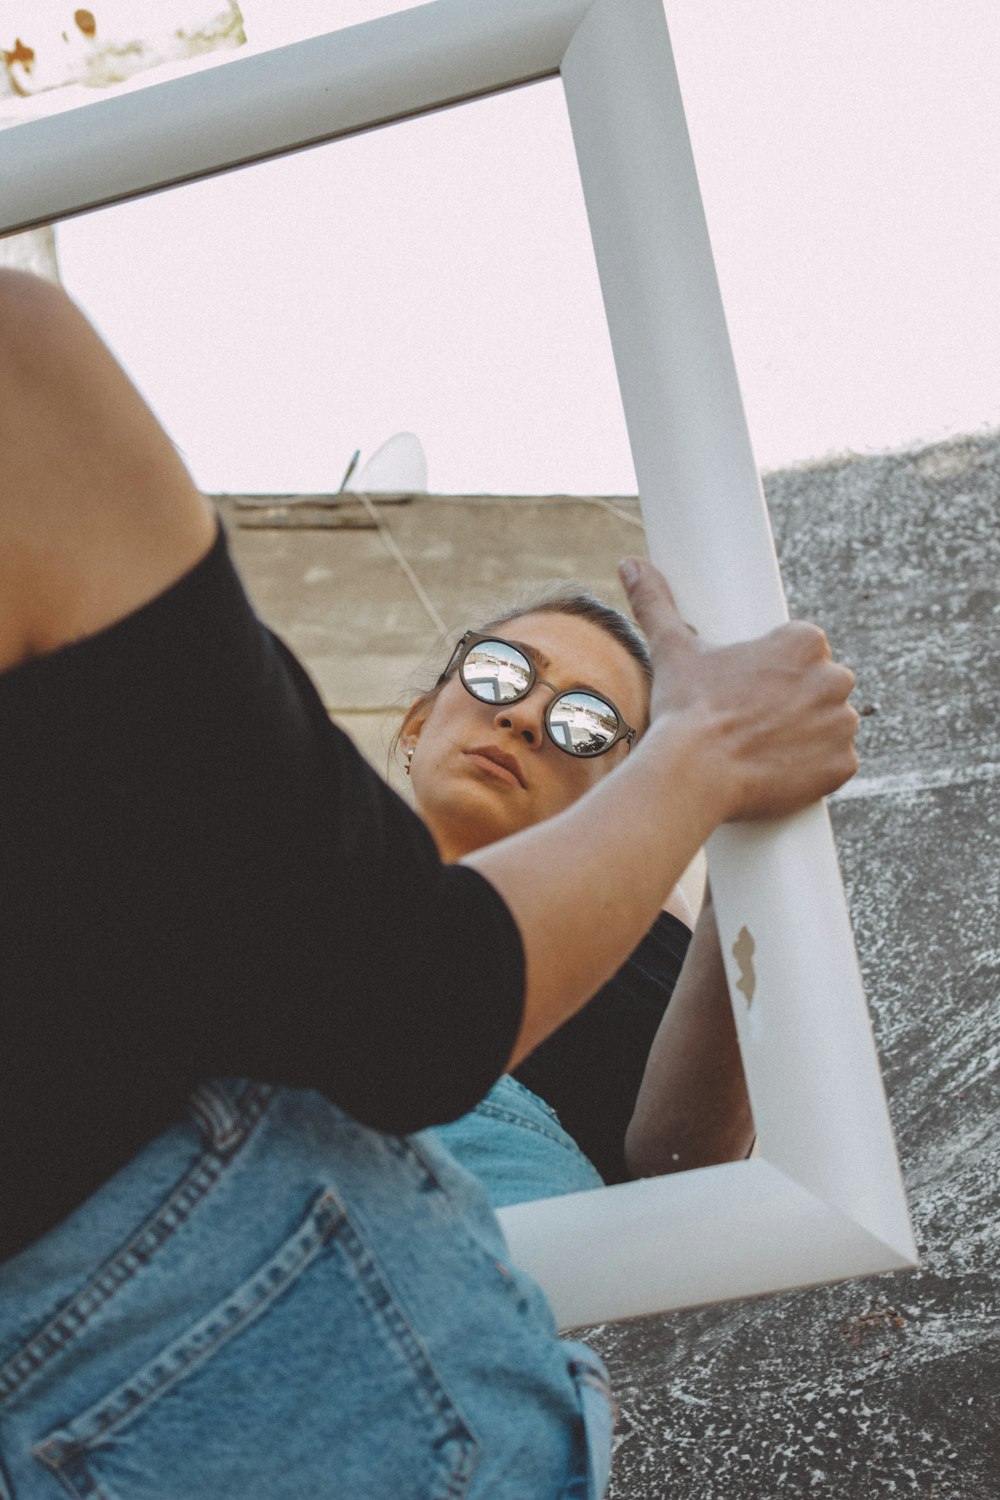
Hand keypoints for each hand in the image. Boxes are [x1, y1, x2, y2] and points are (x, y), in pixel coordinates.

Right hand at [619, 557, 858, 821]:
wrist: (694, 774)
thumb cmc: (686, 710)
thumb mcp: (672, 650)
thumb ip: (656, 603)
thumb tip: (629, 564)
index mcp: (804, 642)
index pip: (803, 650)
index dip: (777, 670)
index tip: (753, 686)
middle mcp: (834, 678)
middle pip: (821, 685)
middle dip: (797, 699)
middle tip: (755, 718)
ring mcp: (842, 725)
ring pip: (831, 723)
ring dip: (811, 732)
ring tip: (766, 745)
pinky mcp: (842, 766)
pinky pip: (837, 763)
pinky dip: (818, 768)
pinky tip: (785, 768)